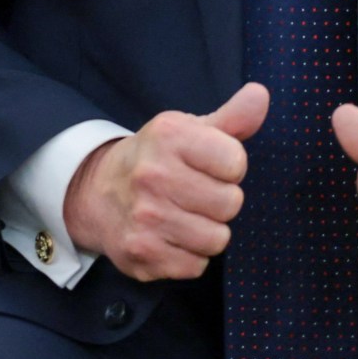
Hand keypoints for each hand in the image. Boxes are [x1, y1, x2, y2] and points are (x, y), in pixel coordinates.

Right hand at [64, 82, 267, 280]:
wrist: (96, 192)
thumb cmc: (156, 159)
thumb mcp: (188, 131)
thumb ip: (231, 118)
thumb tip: (261, 93)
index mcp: (167, 136)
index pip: (236, 162)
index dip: (227, 167)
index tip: (205, 165)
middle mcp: (152, 174)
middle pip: (230, 203)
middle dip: (217, 201)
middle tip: (191, 193)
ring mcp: (145, 216)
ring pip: (216, 239)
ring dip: (204, 232)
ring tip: (180, 216)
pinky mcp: (142, 253)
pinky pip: (196, 265)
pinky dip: (187, 256)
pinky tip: (167, 237)